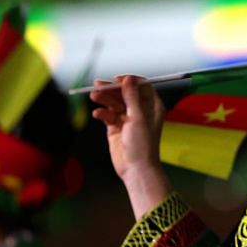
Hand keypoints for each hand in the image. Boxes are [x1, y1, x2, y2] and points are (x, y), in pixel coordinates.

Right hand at [90, 75, 169, 217]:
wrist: (135, 168)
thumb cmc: (142, 144)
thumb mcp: (138, 117)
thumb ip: (132, 97)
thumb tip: (128, 79)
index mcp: (152, 106)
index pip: (141, 86)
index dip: (129, 81)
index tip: (118, 80)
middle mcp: (140, 110)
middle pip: (125, 93)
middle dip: (112, 89)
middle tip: (98, 85)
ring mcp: (127, 118)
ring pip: (114, 102)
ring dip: (104, 99)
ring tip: (94, 96)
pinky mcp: (116, 127)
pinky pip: (108, 114)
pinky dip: (103, 113)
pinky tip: (98, 114)